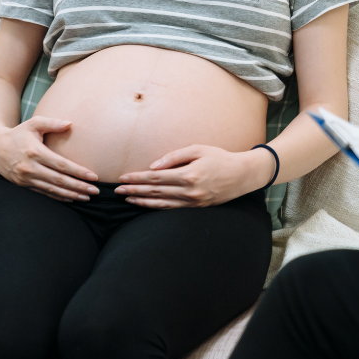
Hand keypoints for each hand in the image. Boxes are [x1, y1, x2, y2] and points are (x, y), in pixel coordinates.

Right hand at [0, 117, 99, 201]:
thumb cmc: (19, 133)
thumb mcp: (34, 123)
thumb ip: (52, 123)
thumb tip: (70, 123)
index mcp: (35, 152)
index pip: (61, 165)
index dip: (78, 172)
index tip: (93, 176)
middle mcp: (30, 167)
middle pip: (59, 180)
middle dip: (79, 186)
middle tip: (95, 191)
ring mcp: (26, 178)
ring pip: (52, 189)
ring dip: (71, 194)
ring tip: (87, 197)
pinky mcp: (24, 185)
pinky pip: (44, 193)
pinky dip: (58, 197)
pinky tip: (71, 198)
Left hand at [115, 145, 274, 208]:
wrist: (241, 176)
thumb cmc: (219, 158)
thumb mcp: (198, 149)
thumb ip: (174, 157)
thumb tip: (153, 166)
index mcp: (188, 174)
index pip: (155, 177)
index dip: (137, 178)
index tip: (123, 177)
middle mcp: (189, 191)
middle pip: (155, 191)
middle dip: (134, 190)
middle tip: (117, 190)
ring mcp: (192, 202)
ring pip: (161, 204)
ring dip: (141, 201)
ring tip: (127, 199)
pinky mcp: (196, 208)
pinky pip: (171, 209)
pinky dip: (156, 207)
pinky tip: (145, 204)